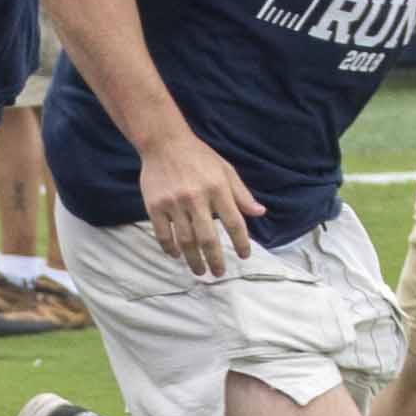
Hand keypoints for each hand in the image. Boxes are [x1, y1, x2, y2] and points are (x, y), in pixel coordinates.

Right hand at [137, 127, 256, 278]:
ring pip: (186, 240)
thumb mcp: (225, 170)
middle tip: (219, 273)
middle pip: (208, 238)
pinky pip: (163, 234)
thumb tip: (260, 213)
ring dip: (194, 260)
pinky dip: (170, 248)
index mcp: (217, 188)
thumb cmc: (198, 156)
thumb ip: (241, 194)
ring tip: (200, 271)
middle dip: (216, 260)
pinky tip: (177, 255)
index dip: (241, 243)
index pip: (234, 222)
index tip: (244, 256)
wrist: (163, 142)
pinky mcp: (155, 205)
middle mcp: (196, 197)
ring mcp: (174, 203)